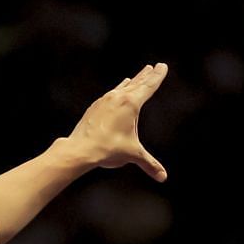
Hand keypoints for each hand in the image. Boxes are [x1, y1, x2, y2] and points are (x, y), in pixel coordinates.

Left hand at [65, 62, 169, 181]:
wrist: (80, 149)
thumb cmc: (107, 149)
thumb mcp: (132, 154)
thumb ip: (149, 163)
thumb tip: (163, 177)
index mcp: (130, 104)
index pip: (148, 86)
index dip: (157, 76)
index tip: (162, 66)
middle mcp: (117, 98)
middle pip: (136, 83)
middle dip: (146, 75)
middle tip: (153, 66)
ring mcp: (104, 101)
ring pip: (121, 88)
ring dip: (131, 82)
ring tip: (135, 77)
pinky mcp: (94, 108)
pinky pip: (110, 95)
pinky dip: (116, 91)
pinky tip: (115, 92)